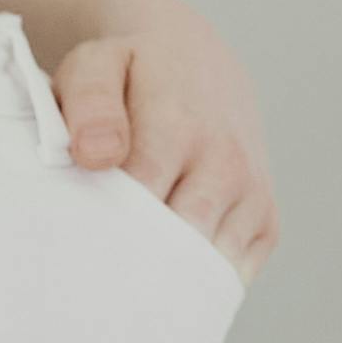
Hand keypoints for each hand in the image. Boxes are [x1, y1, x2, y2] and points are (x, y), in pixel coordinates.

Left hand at [48, 0, 277, 268]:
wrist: (197, 60)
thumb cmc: (132, 72)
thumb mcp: (97, 65)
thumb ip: (89, 103)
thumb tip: (97, 154)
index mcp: (179, 125)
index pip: (138, 205)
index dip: (102, 234)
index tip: (74, 248)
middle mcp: (225, 163)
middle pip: (176, 247)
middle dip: (134, 267)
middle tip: (96, 277)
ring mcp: (251, 195)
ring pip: (206, 270)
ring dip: (167, 280)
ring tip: (128, 276)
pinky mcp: (267, 221)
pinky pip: (230, 276)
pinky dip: (198, 282)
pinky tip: (167, 268)